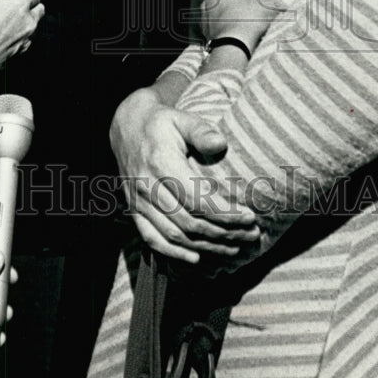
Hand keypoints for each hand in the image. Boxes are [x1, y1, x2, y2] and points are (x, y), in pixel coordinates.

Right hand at [0, 0, 43, 77]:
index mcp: (19, 4)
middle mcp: (27, 21)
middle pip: (40, 9)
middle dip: (33, 6)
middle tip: (21, 3)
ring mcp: (25, 38)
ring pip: (34, 27)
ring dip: (27, 23)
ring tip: (13, 21)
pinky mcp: (20, 52)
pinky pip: (25, 42)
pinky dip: (20, 39)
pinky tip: (8, 37)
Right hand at [110, 88, 259, 262]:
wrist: (126, 127)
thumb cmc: (160, 123)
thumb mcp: (180, 118)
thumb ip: (201, 130)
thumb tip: (221, 144)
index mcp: (161, 162)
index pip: (197, 199)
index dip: (225, 213)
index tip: (250, 217)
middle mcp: (148, 186)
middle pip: (189, 221)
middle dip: (223, 232)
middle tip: (251, 234)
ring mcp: (139, 201)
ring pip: (174, 235)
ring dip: (206, 246)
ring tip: (234, 247)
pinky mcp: (134, 210)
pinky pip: (152, 239)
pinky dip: (174, 253)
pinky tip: (197, 258)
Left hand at [201, 0, 279, 52]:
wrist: (234, 45)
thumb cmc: (248, 18)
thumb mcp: (267, 5)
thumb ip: (275, 1)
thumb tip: (285, 0)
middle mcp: (208, 1)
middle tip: (244, 1)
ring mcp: (206, 19)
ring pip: (215, 12)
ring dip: (226, 15)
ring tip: (242, 20)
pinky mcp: (207, 35)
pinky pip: (216, 29)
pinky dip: (225, 30)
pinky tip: (237, 34)